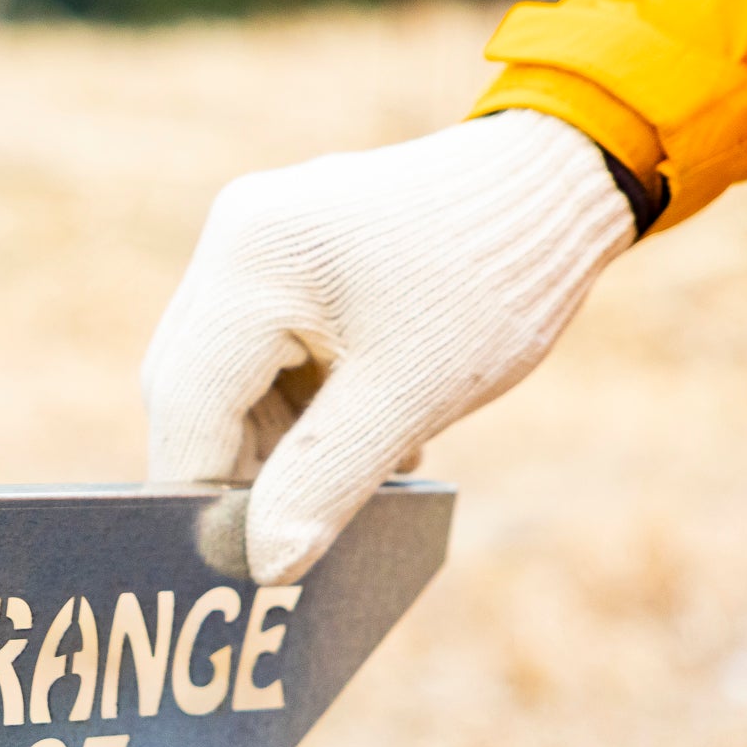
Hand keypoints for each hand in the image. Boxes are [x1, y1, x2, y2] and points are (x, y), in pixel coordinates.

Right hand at [142, 109, 637, 582]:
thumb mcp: (412, 396)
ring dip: (267, 436)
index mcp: (252, 262)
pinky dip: (289, 397)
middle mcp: (231, 238)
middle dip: (235, 464)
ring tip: (354, 467)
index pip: (187, 405)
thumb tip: (265, 567)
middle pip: (188, 388)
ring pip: (217, 371)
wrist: (558, 180)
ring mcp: (250, 237)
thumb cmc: (495, 283)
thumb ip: (324, 482)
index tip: (241, 561)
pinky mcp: (277, 246)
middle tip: (293, 526)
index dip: (203, 492)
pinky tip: (354, 421)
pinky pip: (252, 343)